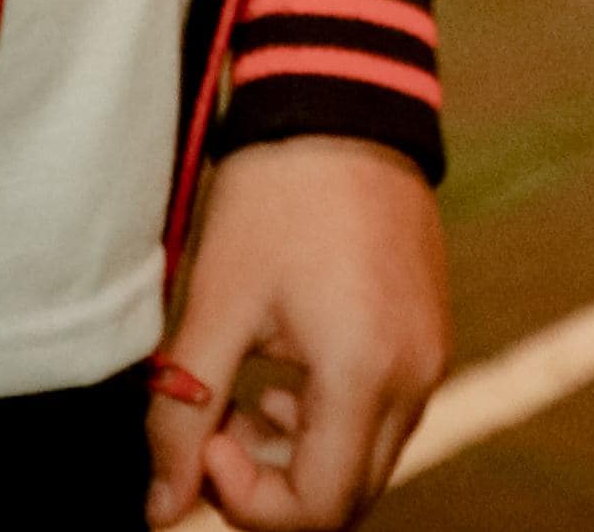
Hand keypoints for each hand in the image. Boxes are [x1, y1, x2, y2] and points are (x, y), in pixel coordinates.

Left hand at [145, 134, 442, 526]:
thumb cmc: (275, 196)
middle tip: (215, 429)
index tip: (206, 440)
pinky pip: (387, 414)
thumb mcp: (215, 305)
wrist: (342, 101)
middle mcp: (415, 377)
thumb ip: (183, 418)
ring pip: (369, 459)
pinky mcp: (429, 333)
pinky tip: (282, 371)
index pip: (317, 509)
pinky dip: (331, 420)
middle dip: (272, 486)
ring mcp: (431, 354)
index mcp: (364, 374)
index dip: (247, 500)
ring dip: (301, 456)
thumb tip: (162, 511)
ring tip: (241, 397)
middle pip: (349, 497)